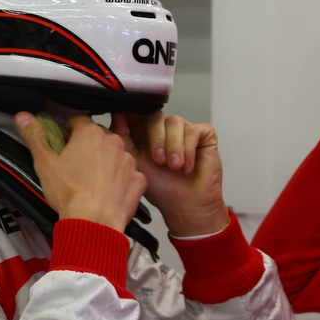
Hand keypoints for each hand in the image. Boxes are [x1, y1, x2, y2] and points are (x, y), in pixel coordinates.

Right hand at [16, 112, 145, 232]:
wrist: (94, 222)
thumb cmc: (68, 192)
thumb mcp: (44, 163)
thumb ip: (35, 136)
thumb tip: (23, 116)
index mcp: (90, 133)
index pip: (77, 121)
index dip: (66, 132)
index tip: (61, 146)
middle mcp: (114, 141)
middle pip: (98, 137)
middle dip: (86, 146)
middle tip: (74, 166)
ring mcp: (129, 161)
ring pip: (114, 155)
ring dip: (104, 162)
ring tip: (90, 181)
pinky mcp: (138, 180)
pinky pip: (128, 174)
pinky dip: (119, 180)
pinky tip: (107, 192)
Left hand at [112, 112, 229, 237]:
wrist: (187, 206)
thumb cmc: (162, 189)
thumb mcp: (135, 163)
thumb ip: (123, 138)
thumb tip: (116, 114)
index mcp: (144, 134)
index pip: (138, 114)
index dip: (134, 114)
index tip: (130, 126)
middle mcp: (164, 130)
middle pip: (155, 115)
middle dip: (156, 138)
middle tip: (159, 161)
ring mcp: (184, 131)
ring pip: (174, 121)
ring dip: (174, 146)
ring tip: (175, 167)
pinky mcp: (203, 135)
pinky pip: (194, 130)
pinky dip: (189, 150)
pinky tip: (188, 167)